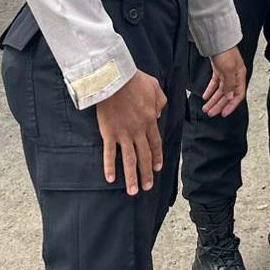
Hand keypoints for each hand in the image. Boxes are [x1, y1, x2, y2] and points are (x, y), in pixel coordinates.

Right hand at [95, 71, 167, 195]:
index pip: (156, 143)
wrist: (114, 78)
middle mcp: (139, 130)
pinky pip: (109, 153)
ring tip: (133, 191)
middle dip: (147, 173)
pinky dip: (110, 166)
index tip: (158, 169)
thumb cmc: (134, 80)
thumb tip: (159, 113)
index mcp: (150, 120)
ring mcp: (123, 133)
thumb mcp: (155, 87)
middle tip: (148, 187)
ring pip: (129, 159)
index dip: (157, 157)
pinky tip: (111, 179)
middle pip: (145, 155)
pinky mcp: (109, 132)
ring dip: (132, 176)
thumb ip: (160, 101)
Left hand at [202, 47, 247, 117]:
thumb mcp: (228, 69)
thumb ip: (230, 84)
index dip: (231, 105)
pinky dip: (210, 91)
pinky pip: (214, 84)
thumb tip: (230, 97)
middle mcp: (234, 76)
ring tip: (206, 108)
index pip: (238, 95)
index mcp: (240, 76)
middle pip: (227, 95)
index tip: (223, 113)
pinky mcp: (219, 70)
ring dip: (213, 100)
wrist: (217, 40)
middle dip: (219, 105)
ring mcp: (226, 73)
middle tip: (211, 113)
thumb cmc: (225, 51)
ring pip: (220, 91)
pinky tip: (205, 96)